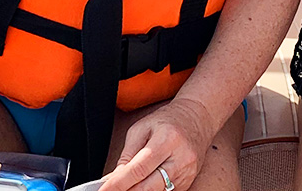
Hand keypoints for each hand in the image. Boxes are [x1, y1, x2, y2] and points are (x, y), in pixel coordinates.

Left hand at [101, 97, 215, 190]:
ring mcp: (187, 173)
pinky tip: (144, 183)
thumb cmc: (168, 120)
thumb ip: (127, 155)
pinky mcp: (188, 183)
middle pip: (148, 187)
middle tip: (111, 190)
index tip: (103, 190)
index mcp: (167, 140)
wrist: (197, 118)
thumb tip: (112, 179)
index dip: (118, 184)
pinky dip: (151, 190)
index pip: (138, 169)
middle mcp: (180, 159)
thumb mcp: (142, 128)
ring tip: (127, 185)